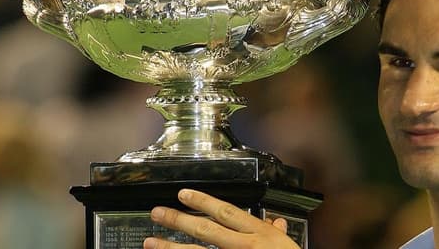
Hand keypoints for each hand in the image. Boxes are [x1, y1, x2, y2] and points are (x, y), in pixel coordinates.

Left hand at [142, 189, 300, 248]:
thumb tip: (277, 222)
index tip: (184, 195)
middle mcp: (244, 247)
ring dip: (171, 247)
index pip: (226, 212)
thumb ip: (278, 232)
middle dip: (178, 220)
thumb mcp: (288, 245)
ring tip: (151, 242)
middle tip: (158, 213)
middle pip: (205, 229)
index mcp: (259, 234)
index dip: (202, 201)